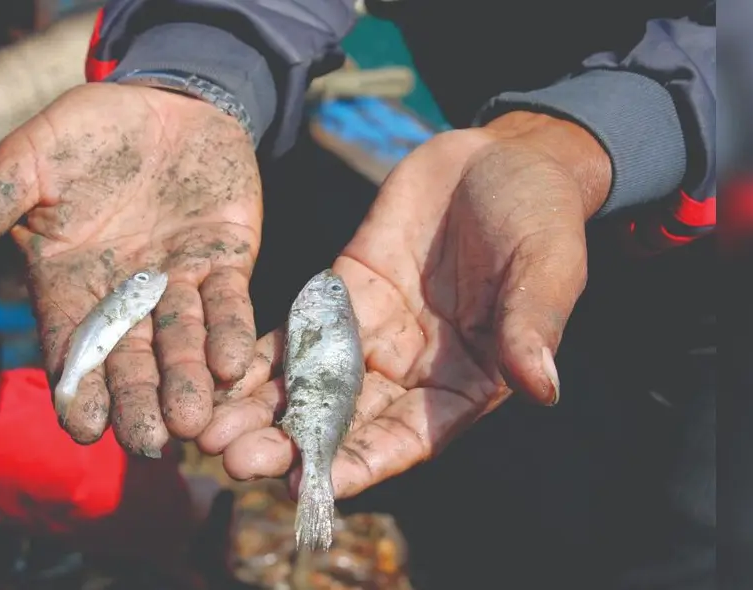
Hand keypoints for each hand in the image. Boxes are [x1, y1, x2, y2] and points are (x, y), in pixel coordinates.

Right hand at [0, 83, 262, 454]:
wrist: (164, 101)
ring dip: (187, 381)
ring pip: (182, 342)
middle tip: (148, 443)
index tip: (81, 427)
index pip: (71, 345)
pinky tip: (234, 366)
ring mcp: (178, 283)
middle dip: (137, 401)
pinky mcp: (226, 262)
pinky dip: (230, 334)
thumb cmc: (87, 134)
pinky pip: (228, 304)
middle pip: (130, 359)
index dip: (76, 385)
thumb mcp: (29, 165)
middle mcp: (127, 295)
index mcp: (71, 283)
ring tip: (190, 420)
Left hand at [197, 112, 611, 497]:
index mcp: (465, 382)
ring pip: (308, 384)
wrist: (501, 156)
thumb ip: (534, 325)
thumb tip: (543, 388)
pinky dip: (256, 357)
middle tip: (234, 461)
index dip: (360, 463)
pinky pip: (294, 331)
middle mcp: (410, 372)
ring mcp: (370, 334)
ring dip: (259, 411)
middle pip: (343, 421)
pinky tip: (211, 373)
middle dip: (289, 444)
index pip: (408, 437)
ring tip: (206, 433)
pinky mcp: (340, 294)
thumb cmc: (541, 216)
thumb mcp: (546, 266)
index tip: (310, 485)